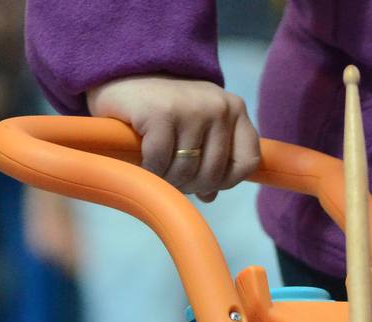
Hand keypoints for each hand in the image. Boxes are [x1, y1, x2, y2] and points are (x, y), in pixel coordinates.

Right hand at [86, 74, 260, 200]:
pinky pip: (160, 162)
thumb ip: (210, 159)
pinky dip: (150, 170)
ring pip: (186, 170)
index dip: (228, 180)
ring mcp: (191, 108)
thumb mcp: (196, 129)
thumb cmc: (163, 109)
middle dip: (191, 185)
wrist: (122, 74)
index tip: (206, 182)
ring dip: (168, 179)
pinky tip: (143, 162)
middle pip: (215, 172)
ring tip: (158, 169)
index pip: (248, 160)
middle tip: (173, 179)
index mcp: (235, 109)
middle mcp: (218, 106)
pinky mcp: (161, 112)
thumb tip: (210, 196)